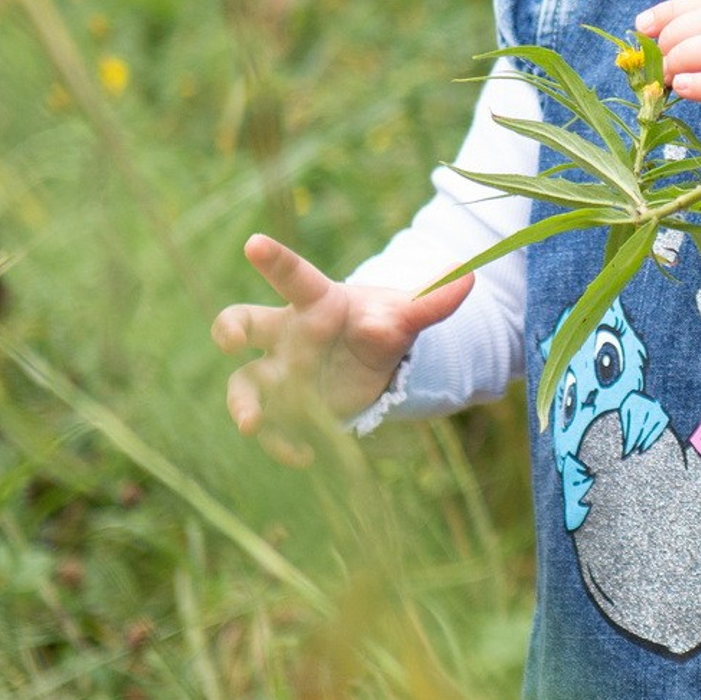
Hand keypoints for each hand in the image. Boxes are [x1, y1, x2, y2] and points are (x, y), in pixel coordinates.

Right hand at [210, 233, 471, 462]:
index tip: (254, 242)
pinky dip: (282, 444)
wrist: (373, 360)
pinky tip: (304, 457)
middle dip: (230, 329)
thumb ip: (433, 302)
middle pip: (243, 322)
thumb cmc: (381, 325)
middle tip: (231, 340)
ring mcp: (279, 372)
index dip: (274, 259)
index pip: (293, 277)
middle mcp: (286, 333)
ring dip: (243, 404)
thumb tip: (470, 277)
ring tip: (252, 424)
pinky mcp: (284, 408)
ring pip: (244, 383)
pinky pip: (272, 426)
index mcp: (316, 301)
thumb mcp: (407, 315)